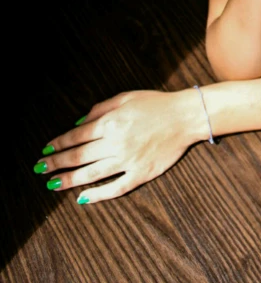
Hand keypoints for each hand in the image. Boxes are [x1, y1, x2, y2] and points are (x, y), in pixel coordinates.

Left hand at [34, 89, 204, 203]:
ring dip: (69, 180)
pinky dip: (98, 194)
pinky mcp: (141, 174)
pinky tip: (83, 198)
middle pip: (79, 157)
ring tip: (53, 185)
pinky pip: (116, 188)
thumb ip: (100, 109)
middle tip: (40, 171)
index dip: (58, 145)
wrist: (184, 116)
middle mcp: (115, 143)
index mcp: (110, 122)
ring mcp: (128, 160)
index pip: (76, 137)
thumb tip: (78, 124)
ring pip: (91, 174)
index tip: (45, 151)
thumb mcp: (125, 97)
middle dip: (56, 164)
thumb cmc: (155, 103)